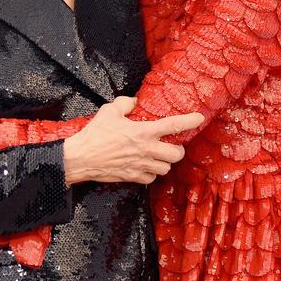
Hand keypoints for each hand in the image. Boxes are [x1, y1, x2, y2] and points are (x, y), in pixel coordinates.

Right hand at [63, 96, 203, 185]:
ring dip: (164, 162)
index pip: (173, 125)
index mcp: (143, 131)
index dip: (189, 121)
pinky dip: (151, 174)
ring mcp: (140, 166)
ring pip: (165, 169)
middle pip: (176, 154)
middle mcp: (146, 150)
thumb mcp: (109, 111)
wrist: (81, 158)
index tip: (199, 118)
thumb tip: (135, 102)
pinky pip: (151, 179)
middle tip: (172, 145)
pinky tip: (145, 167)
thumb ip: (126, 103)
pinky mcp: (133, 177)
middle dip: (178, 150)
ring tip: (157, 157)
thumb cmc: (95, 134)